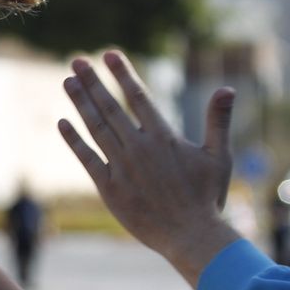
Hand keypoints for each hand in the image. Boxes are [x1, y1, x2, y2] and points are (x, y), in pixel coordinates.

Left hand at [58, 50, 241, 286]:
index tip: (108, 54)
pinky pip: (87, 158)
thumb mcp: (218, 156)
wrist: (191, 236)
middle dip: (92, 82)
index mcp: (164, 137)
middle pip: (110, 107)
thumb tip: (227, 88)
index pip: (138, 97)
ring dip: (80, 104)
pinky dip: (74, 140)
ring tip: (67, 82)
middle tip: (76, 61)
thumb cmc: (207, 197)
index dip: (122, 74)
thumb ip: (218, 121)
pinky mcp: (109, 188)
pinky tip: (62, 123)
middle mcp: (139, 147)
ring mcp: (122, 167)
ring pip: (95, 128)